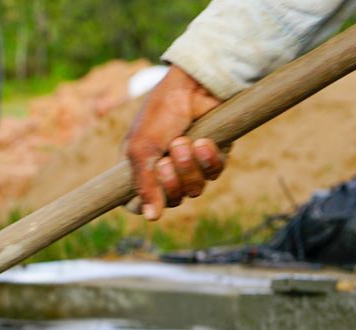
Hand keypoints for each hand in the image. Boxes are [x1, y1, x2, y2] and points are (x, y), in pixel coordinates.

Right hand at [125, 68, 226, 220]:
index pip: (141, 201)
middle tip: (167, 159)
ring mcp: (192, 163)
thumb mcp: (141, 147)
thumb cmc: (161, 111)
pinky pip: (214, 172)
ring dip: (188, 168)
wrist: (194, 84)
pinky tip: (204, 142)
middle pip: (172, 199)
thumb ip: (144, 183)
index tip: (148, 194)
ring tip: (184, 142)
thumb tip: (151, 218)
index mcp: (142, 167)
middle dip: (171, 181)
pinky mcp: (214, 155)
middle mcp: (167, 169)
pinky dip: (208, 159)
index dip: (146, 202)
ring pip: (194, 189)